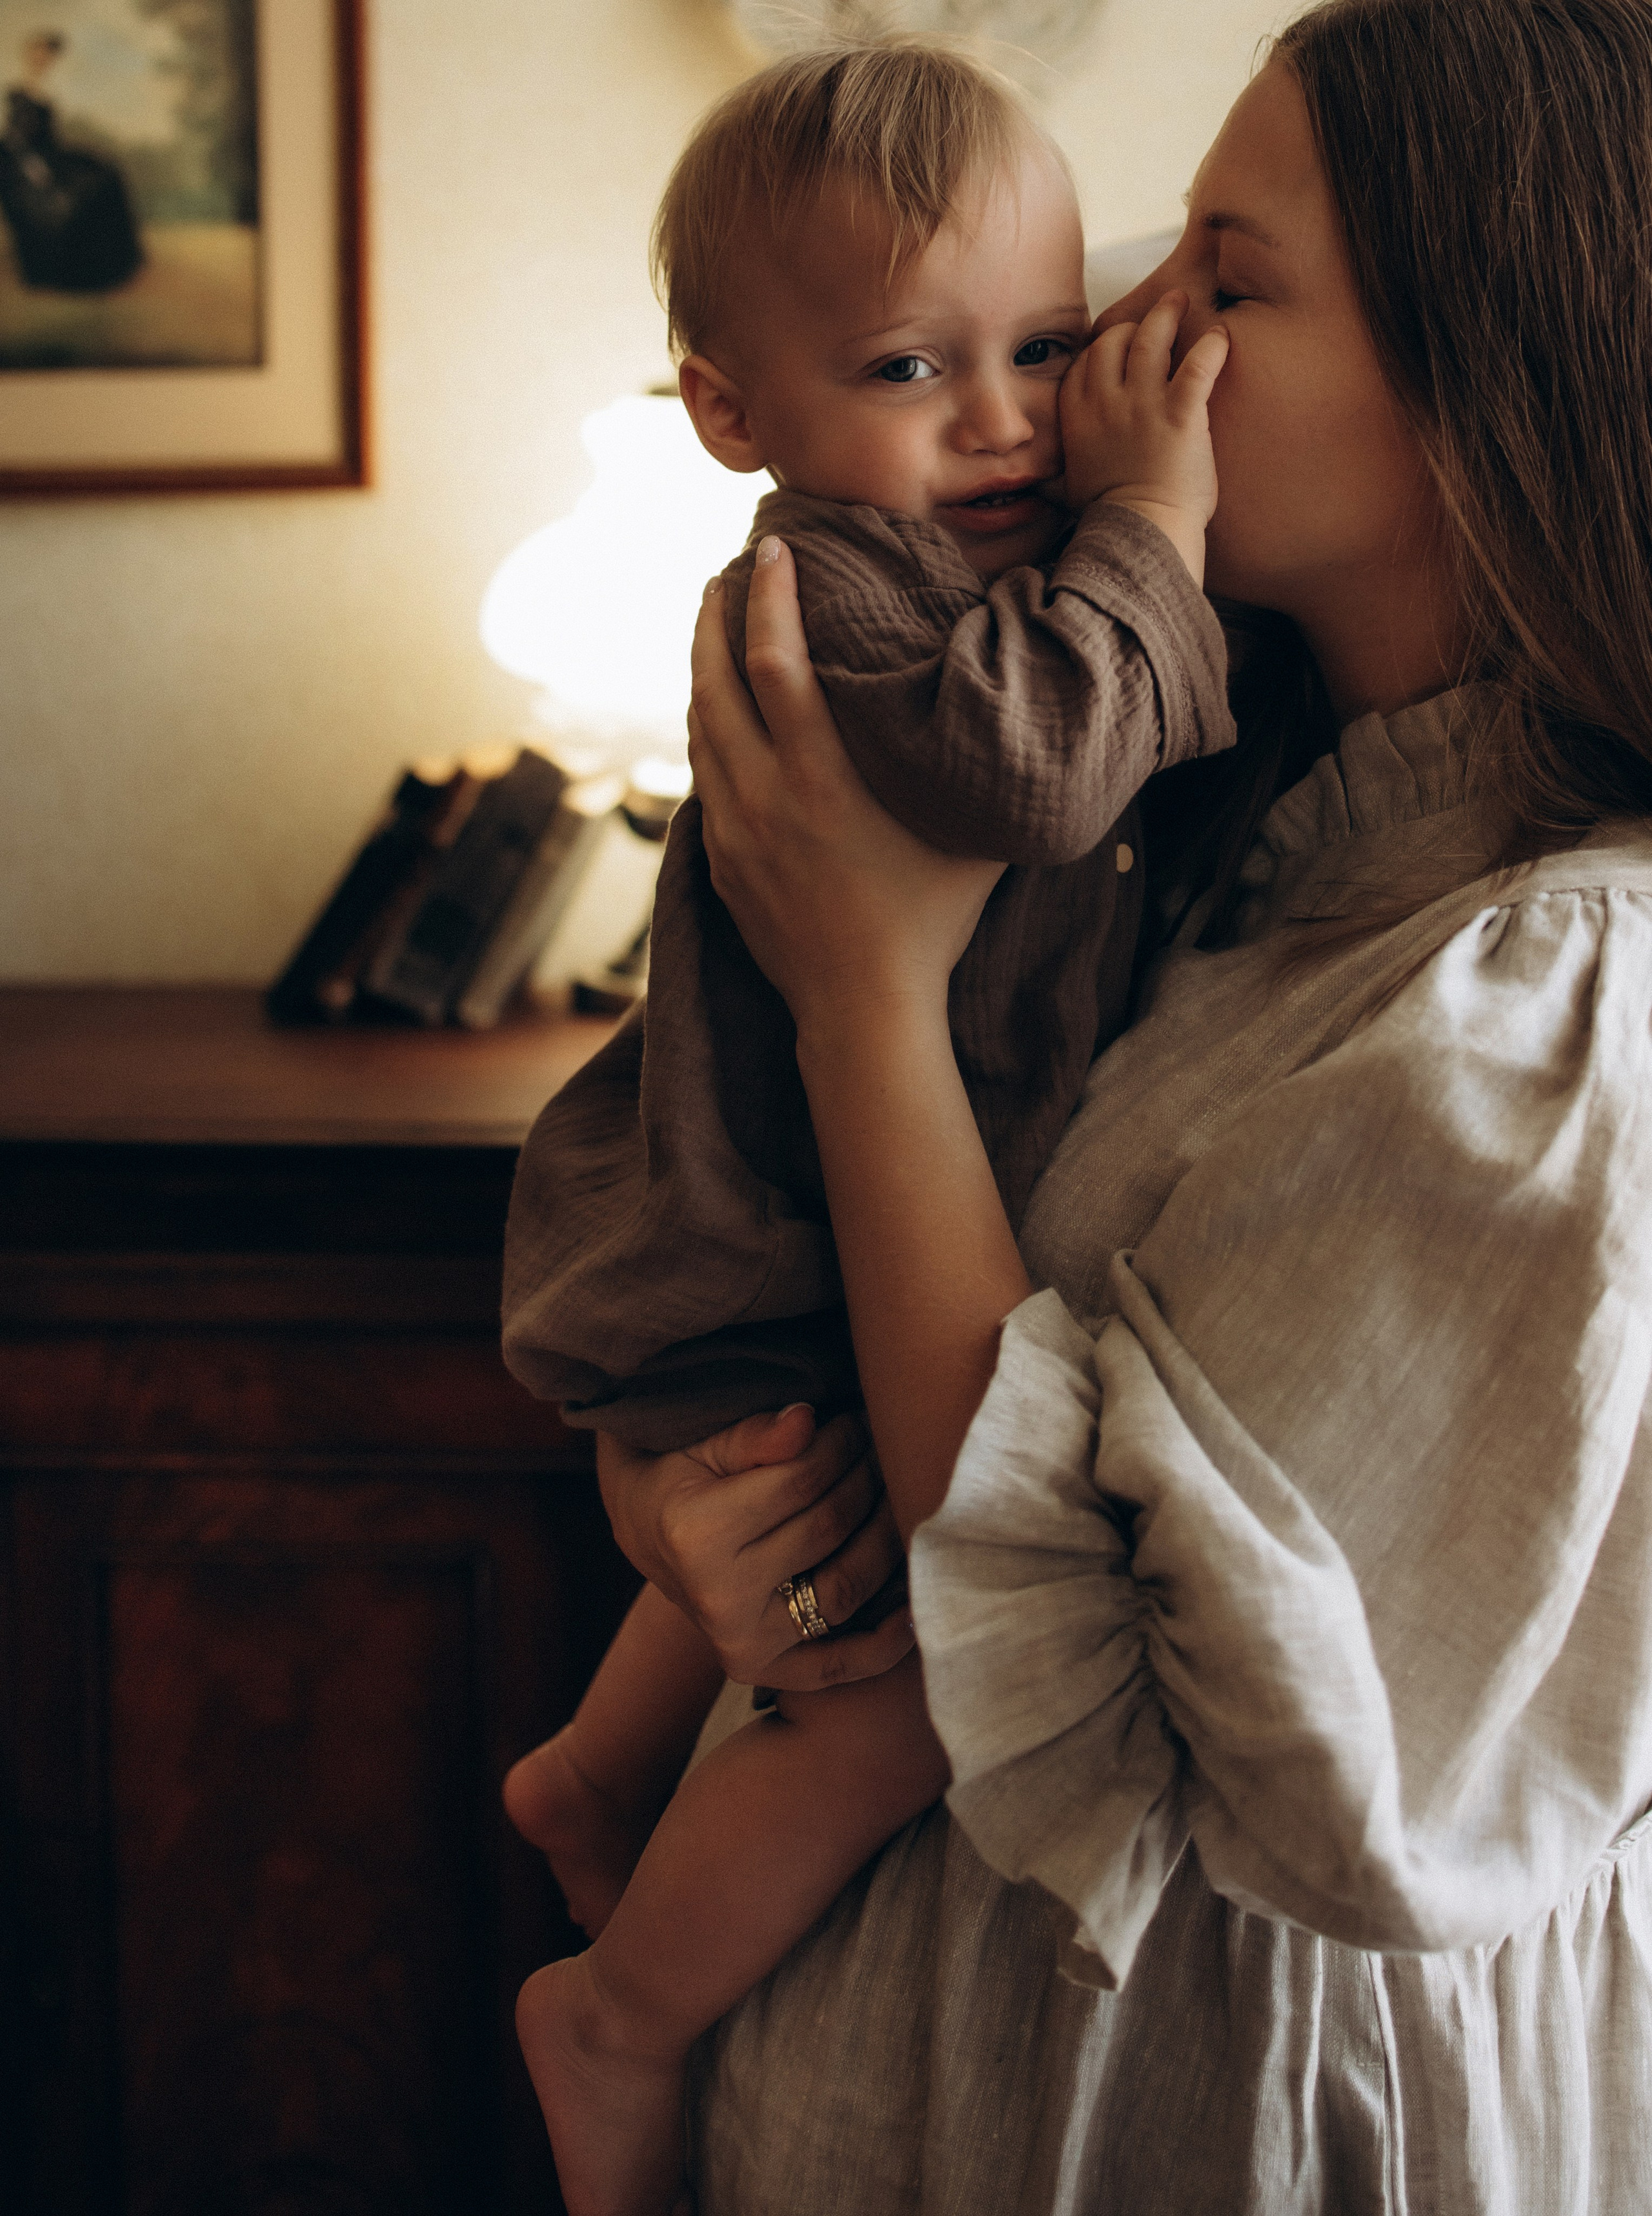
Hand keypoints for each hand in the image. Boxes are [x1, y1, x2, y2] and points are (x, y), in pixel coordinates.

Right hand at [597, 1403, 914, 1690]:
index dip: (840, 1444)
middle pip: (829, 1529)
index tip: (855, 1421)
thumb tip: (808, 1420)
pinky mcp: (762, 1673)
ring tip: (896, 1497)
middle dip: (867, 1479)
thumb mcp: (705, 1446)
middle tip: (882, 1449)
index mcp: (697, 1535)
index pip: (802, 1482)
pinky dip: (885, 1643)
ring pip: (845, 1589)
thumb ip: (756, 1435)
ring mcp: (742, 1645)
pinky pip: (837, 1666)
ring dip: (885, 1538)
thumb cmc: (682, 1479)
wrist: (646, 1536)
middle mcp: (718, 1599)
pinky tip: (916, 1608)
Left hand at [686, 541, 1003, 1044]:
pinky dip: (706, 734)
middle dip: (713, 620)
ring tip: (712, 635)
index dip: (770, 599)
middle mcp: (762, 796)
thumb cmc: (930, 921)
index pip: (776, 663)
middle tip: (721, 577)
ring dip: (702, 674)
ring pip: (700, 731)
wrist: (863, 1011)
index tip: (772, 550)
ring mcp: (733, 832)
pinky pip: (703, 779)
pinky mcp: (722, 863)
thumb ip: (975, 763)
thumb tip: (1013, 696)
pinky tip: (718, 721)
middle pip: (714, 684)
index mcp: (819, 778)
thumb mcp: (970, 833)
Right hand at [1058, 289, 1228, 582]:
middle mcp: (1106, 404)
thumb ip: (1059, 467)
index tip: (1116, 344)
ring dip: (1167, 314)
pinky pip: (1198, 365)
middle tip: (1153, 315)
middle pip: (1113, 341)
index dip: (1101, 347)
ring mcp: (1143, 406)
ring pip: (1151, 339)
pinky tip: (1221, 335)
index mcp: (1077, 418)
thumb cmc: (1108, 519)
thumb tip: (1038, 476)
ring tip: (1181, 300)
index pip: (1083, 363)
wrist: (1140, 535)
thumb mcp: (1068, 488)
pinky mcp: (1181, 415)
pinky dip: (1212, 346)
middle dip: (1132, 323)